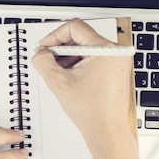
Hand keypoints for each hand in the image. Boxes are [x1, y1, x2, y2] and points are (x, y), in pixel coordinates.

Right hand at [31, 19, 133, 153]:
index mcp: (106, 50)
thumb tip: (40, 52)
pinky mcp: (116, 69)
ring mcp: (118, 61)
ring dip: (69, 56)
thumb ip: (43, 61)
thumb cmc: (92, 112)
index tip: (45, 46)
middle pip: (81, 36)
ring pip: (86, 47)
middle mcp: (116, 52)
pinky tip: (70, 77)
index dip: (54, 35)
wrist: (107, 131)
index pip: (75, 27)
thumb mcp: (58, 82)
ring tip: (59, 72)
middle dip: (61, 47)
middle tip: (48, 59)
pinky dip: (79, 63)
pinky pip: (93, 57)